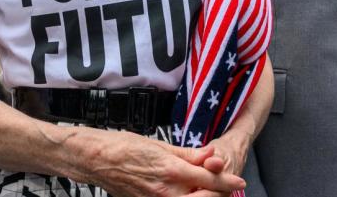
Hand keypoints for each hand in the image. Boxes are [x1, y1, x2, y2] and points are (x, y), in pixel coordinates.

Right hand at [74, 129, 246, 196]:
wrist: (97, 160)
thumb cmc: (124, 146)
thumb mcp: (160, 145)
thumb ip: (188, 154)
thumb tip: (210, 156)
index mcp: (171, 170)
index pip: (209, 180)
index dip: (227, 181)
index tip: (239, 182)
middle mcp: (166, 191)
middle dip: (218, 194)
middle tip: (224, 186)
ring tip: (206, 190)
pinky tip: (187, 193)